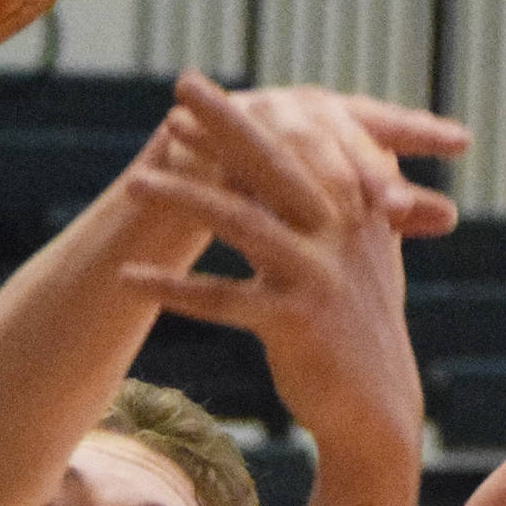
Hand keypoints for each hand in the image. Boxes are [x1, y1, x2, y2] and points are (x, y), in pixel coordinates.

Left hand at [118, 73, 424, 451]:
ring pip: (241, 223)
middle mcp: (340, 231)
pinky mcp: (294, 321)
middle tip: (172, 99)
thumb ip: (357, 206)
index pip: (293, 150)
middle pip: (271, 165)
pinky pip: (221, 299)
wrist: (377, 410)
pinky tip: (128, 279)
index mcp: (354, 209)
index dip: (242, 122)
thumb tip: (355, 157)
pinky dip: (173, 288)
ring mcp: (317, 274)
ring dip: (183, 200)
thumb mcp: (368, 256)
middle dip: (220, 128)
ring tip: (132, 185)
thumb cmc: (359, 330)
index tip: (194, 95)